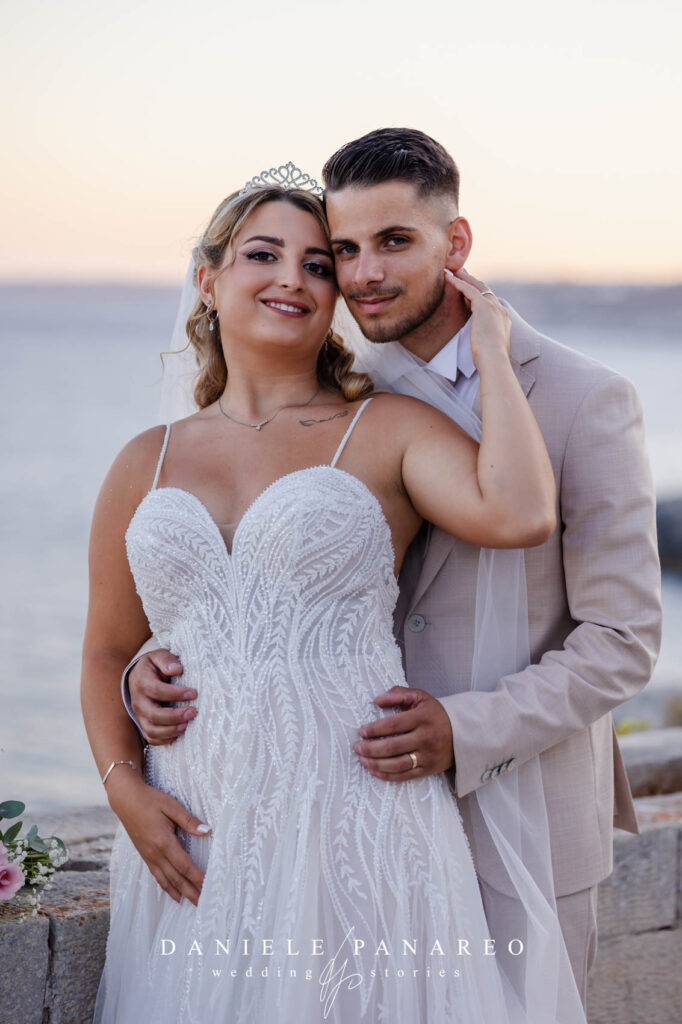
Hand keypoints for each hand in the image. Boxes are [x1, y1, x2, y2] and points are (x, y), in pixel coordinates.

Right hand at [106, 773, 209, 904]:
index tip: (208, 885)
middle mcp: (155, 853)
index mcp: (163, 842)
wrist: (126, 799)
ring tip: (189, 903)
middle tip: (202, 904)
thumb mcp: (172, 805)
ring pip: (164, 880)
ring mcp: (148, 856)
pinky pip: (156, 875)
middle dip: (189, 891)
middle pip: (175, 878)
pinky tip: (172, 891)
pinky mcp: (144, 855)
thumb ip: (189, 820)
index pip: (184, 864)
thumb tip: (206, 830)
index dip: (196, 876)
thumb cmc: (150, 800)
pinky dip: (165, 886)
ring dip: (178, 893)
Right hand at [129, 649, 195, 745]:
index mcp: (142, 682)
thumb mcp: (158, 656)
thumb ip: (166, 660)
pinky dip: (165, 739)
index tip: (193, 693)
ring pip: (152, 730)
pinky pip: (152, 738)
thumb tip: (177, 669)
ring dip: (171, 730)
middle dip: (175, 716)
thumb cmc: (154, 666)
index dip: (175, 694)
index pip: (157, 691)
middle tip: (193, 712)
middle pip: (154, 715)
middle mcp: (139, 701)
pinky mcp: (144, 725)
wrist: (139, 677)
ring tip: (188, 724)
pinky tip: (180, 732)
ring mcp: (140, 715)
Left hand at [353, 687, 454, 780]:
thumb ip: (399, 695)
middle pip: (393, 747)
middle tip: (357, 747)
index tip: (361, 731)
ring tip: (362, 760)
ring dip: (376, 764)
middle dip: (371, 749)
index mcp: (422, 718)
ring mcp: (427, 756)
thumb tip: (377, 699)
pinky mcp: (428, 769)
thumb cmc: (435, 714)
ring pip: (397, 764)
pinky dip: (388, 776)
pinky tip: (375, 771)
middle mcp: (425, 738)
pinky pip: (405, 776)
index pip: (393, 725)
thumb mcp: (420, 698)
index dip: (375, 729)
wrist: (462, 733)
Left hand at [444, 267, 510, 362]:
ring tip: (453, 271)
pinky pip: (469, 290)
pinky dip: (458, 283)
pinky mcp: (483, 306)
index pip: (490, 301)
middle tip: (462, 272)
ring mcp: (493, 306)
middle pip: (485, 290)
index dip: (480, 294)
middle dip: (473, 280)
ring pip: (477, 286)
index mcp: (503, 319)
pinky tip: (448, 278)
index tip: (470, 288)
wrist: (494, 361)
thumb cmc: (490, 360)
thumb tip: (479, 341)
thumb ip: (486, 338)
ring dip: (464, 277)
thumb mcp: (489, 346)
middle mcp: (500, 309)